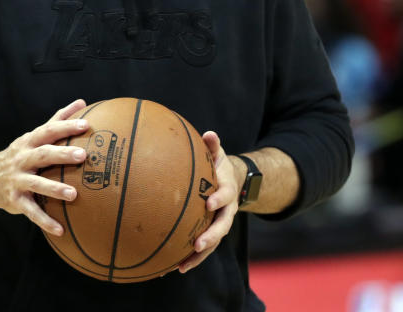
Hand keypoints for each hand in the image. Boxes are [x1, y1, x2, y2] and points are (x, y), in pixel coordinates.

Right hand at [0, 99, 89, 235]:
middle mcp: (22, 159)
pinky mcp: (15, 200)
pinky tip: (61, 230)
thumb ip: (58, 119)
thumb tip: (82, 102)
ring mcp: (17, 180)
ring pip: (36, 184)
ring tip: (73, 195)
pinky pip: (31, 211)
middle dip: (62, 154)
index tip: (86, 124)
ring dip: (54, 189)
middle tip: (83, 155)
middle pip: (43, 154)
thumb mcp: (35, 135)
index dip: (66, 126)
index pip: (49, 130)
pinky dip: (45, 221)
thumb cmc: (21, 154)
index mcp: (29, 142)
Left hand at [179, 131, 239, 273]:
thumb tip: (209, 134)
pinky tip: (170, 269)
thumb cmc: (217, 166)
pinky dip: (188, 259)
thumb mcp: (218, 154)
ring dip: (199, 257)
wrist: (231, 182)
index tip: (209, 203)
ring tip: (182, 267)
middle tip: (198, 245)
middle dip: (211, 237)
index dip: (219, 199)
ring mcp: (219, 224)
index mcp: (228, 190)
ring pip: (213, 244)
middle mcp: (226, 211)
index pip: (226, 195)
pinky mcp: (210, 233)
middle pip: (222, 227)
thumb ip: (213, 145)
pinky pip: (200, 248)